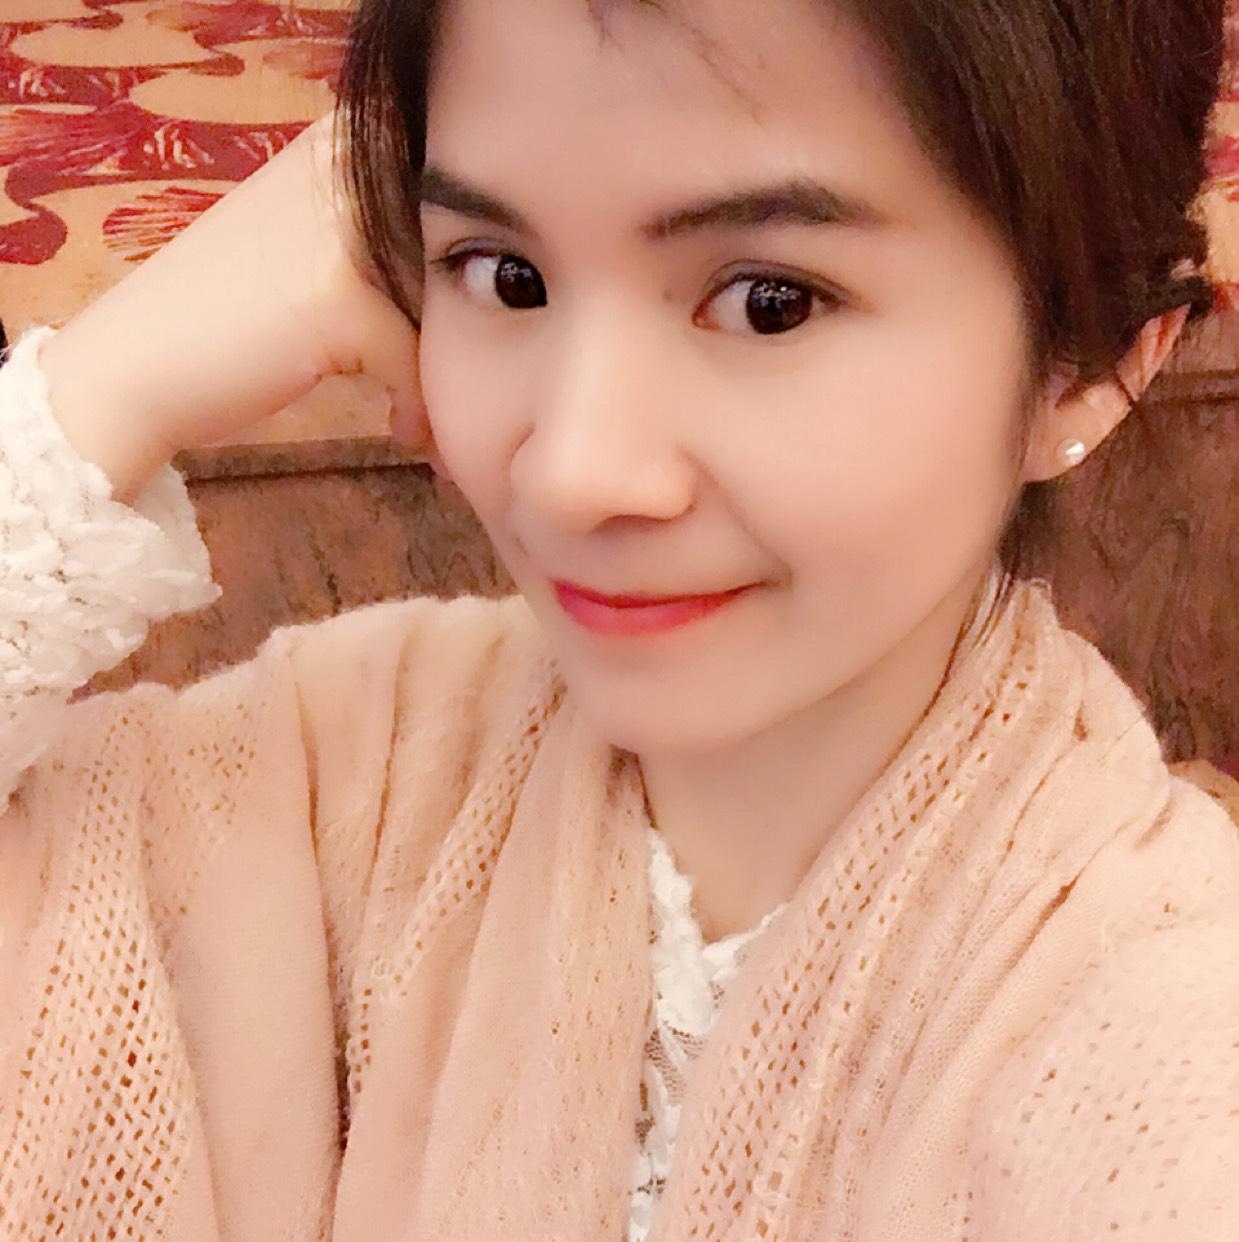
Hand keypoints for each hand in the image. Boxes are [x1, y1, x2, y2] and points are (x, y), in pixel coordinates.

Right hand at [38, 112, 435, 500]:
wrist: (132, 369)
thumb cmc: (221, 320)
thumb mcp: (306, 254)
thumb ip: (380, 244)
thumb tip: (477, 286)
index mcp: (337, 149)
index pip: (445, 205)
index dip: (457, 278)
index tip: (447, 336)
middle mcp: (344, 175)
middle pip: (452, 261)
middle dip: (455, 335)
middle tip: (450, 390)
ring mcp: (345, 235)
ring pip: (441, 313)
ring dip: (442, 376)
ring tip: (428, 419)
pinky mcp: (344, 300)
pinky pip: (414, 360)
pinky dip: (416, 406)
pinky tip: (401, 432)